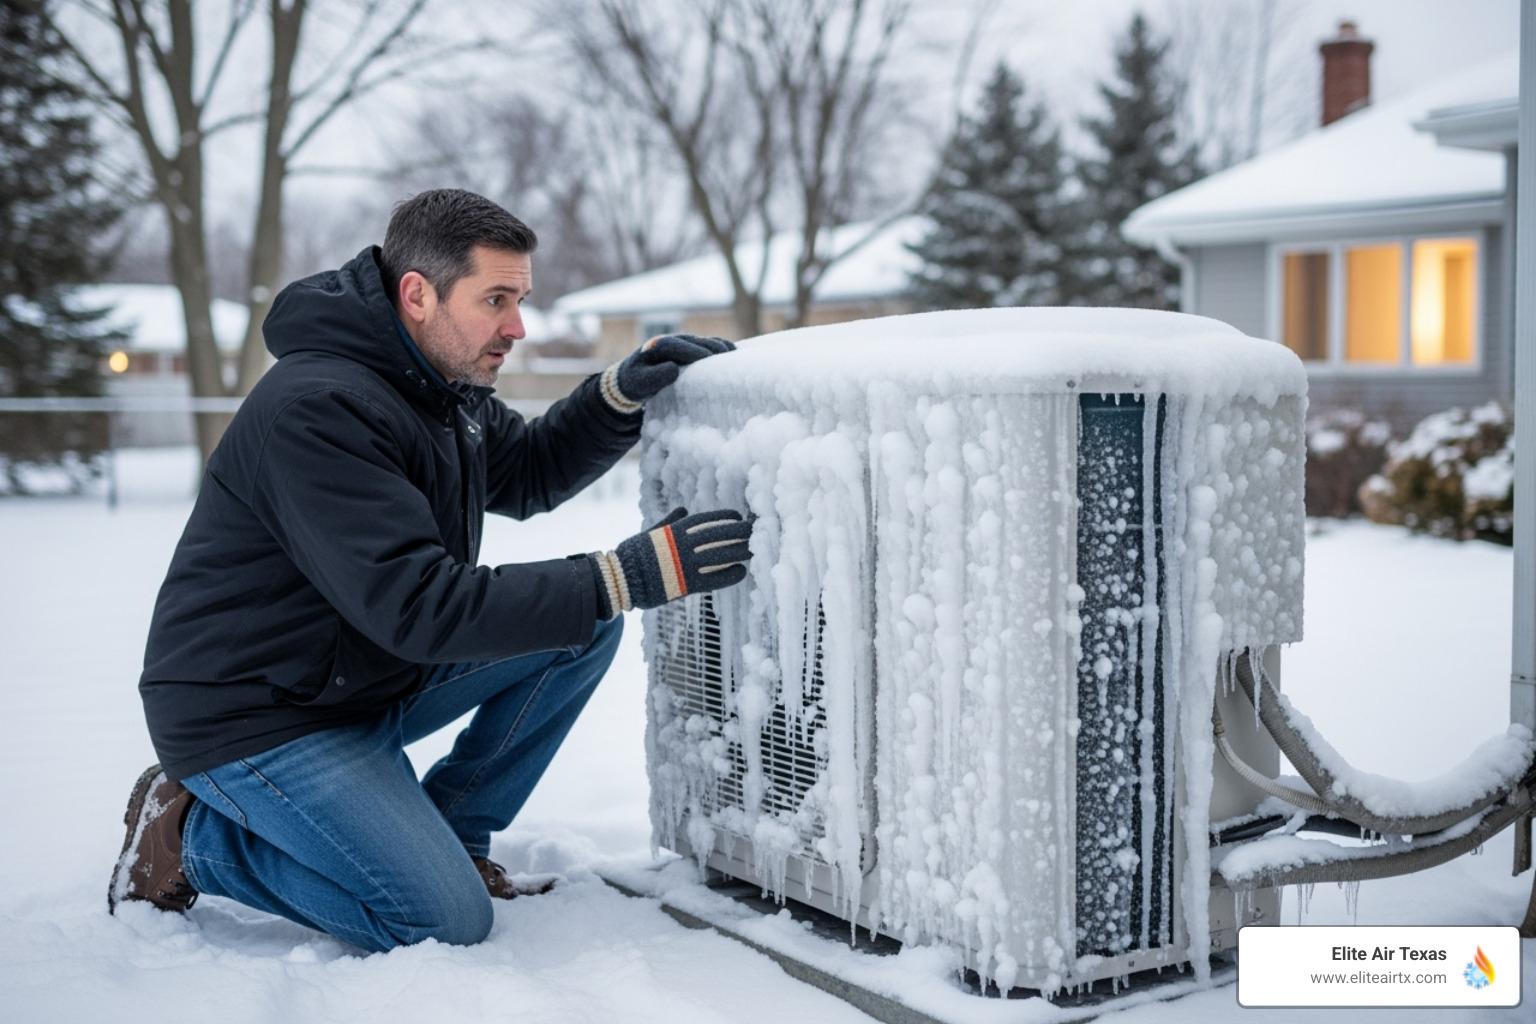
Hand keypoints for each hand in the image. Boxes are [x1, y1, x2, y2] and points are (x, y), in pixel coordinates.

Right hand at [587, 507, 751, 616]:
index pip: (706, 520)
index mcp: (675, 531)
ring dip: (739, 550)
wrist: (622, 579)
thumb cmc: (634, 554)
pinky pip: (714, 579)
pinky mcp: (687, 585)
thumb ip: (670, 522)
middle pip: (718, 535)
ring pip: (720, 555)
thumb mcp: (652, 533)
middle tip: (755, 528)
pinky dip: (729, 575)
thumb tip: (682, 510)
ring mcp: (686, 565)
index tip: (737, 515)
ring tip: (754, 548)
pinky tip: (741, 571)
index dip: (724, 517)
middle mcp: (683, 546)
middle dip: (738, 531)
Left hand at [599, 334, 734, 413]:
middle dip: (712, 350)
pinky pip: (706, 344)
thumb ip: (655, 377)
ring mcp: (680, 343)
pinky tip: (732, 353)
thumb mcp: (640, 384)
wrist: (630, 379)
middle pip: (696, 342)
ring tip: (734, 356)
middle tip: (729, 361)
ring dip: (719, 348)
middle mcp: (671, 340)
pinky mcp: (688, 348)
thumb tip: (674, 369)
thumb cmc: (636, 383)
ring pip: (703, 342)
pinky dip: (719, 347)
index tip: (711, 360)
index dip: (696, 352)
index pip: (680, 346)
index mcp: (658, 347)